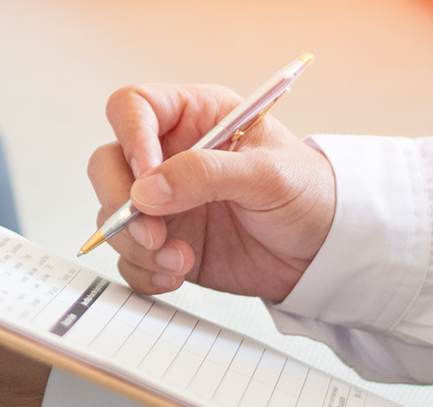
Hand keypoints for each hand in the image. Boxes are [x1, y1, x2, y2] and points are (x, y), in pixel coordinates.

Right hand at [91, 84, 335, 300]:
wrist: (326, 250)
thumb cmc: (309, 193)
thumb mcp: (268, 173)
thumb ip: (206, 174)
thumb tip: (146, 190)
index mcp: (194, 117)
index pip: (133, 108)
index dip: (130, 137)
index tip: (147, 177)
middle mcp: (169, 156)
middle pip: (107, 164)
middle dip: (119, 202)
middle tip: (152, 232)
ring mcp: (163, 202)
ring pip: (112, 215)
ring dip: (136, 243)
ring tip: (179, 259)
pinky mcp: (163, 242)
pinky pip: (129, 256)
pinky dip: (143, 270)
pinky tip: (176, 273)